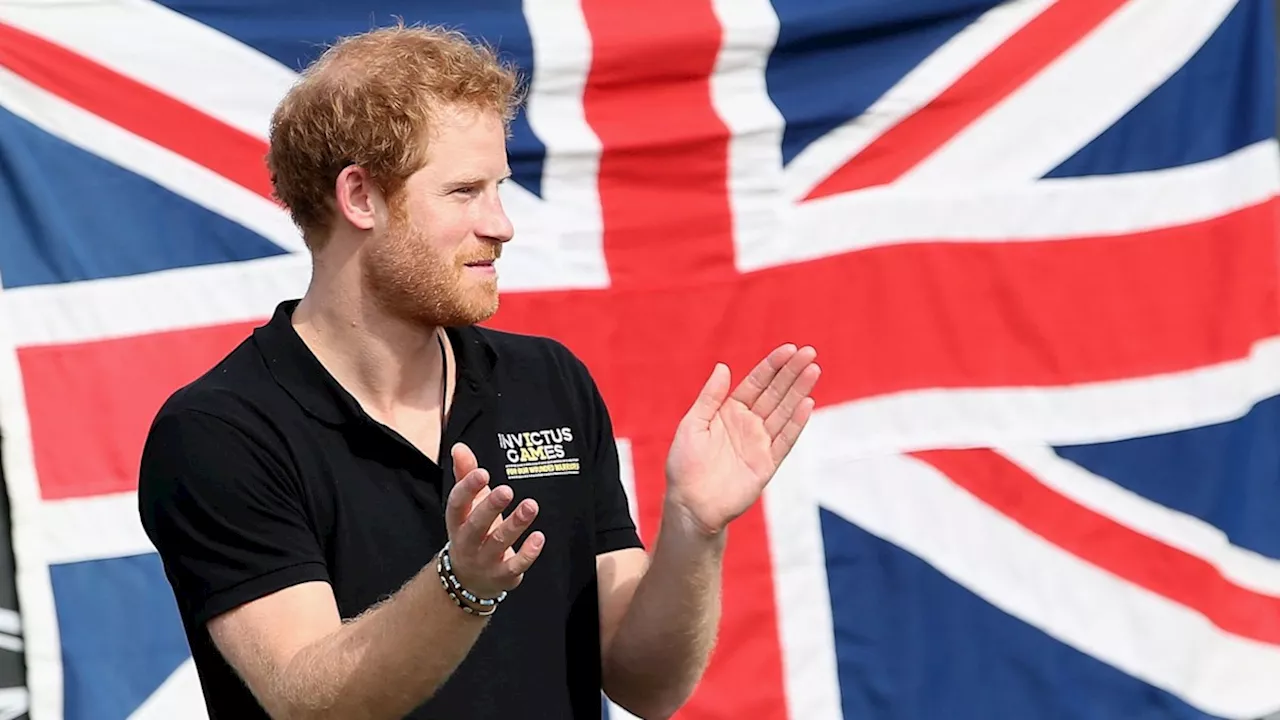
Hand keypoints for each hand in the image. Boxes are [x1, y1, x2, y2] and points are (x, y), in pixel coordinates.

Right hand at [442, 442, 544, 599]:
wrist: (467, 580)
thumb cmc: (471, 532)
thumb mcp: (467, 506)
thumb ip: (465, 475)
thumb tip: (460, 447)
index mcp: (457, 522)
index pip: (457, 504)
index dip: (467, 489)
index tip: (482, 472)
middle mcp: (467, 542)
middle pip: (475, 526)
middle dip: (490, 508)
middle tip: (506, 490)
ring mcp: (485, 561)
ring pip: (499, 543)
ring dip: (515, 524)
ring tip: (531, 506)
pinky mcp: (503, 575)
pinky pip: (515, 565)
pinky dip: (527, 553)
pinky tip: (539, 536)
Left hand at [664, 344, 819, 535]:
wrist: (690, 504)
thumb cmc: (685, 465)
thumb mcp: (692, 424)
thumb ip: (710, 397)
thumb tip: (724, 367)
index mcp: (729, 412)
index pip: (756, 383)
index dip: (772, 366)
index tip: (789, 349)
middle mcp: (748, 424)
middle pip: (775, 393)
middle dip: (792, 372)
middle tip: (810, 352)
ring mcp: (760, 443)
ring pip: (784, 412)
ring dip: (799, 391)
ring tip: (814, 370)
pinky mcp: (767, 464)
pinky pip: (785, 440)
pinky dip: (796, 423)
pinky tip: (808, 404)